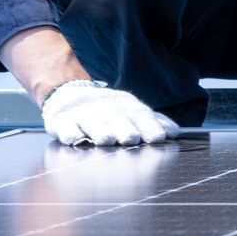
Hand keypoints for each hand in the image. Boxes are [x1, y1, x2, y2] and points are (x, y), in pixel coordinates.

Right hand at [40, 81, 177, 146]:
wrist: (69, 95)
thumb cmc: (108, 111)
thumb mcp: (130, 111)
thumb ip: (152, 122)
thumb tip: (174, 131)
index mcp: (125, 105)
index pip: (140, 114)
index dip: (149, 125)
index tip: (158, 138)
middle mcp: (105, 108)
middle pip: (116, 117)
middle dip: (124, 128)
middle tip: (131, 139)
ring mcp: (82, 114)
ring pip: (92, 122)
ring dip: (99, 130)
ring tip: (106, 139)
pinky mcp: (62, 122)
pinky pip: (66, 127)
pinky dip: (70, 133)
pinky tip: (75, 139)